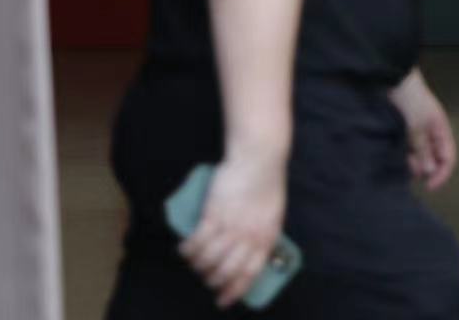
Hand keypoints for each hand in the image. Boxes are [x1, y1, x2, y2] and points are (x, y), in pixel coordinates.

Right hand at [179, 149, 286, 309]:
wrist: (258, 159)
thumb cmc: (266, 184)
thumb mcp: (273, 214)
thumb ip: (263, 235)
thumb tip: (250, 254)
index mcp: (266, 237)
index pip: (250, 273)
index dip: (235, 290)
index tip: (223, 300)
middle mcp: (248, 236)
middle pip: (226, 270)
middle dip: (213, 280)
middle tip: (206, 279)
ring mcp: (230, 226)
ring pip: (208, 259)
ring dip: (198, 265)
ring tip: (195, 263)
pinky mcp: (213, 215)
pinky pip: (197, 242)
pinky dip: (188, 250)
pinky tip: (184, 249)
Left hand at [389, 71, 456, 191]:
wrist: (390, 78)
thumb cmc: (409, 97)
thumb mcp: (417, 125)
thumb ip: (423, 148)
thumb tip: (429, 171)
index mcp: (440, 130)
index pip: (448, 158)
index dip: (441, 174)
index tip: (429, 186)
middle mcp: (430, 133)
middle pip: (433, 160)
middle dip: (423, 169)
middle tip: (408, 171)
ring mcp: (416, 132)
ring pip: (418, 156)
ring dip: (411, 162)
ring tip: (398, 160)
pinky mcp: (402, 131)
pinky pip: (405, 149)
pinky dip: (401, 155)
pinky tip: (392, 154)